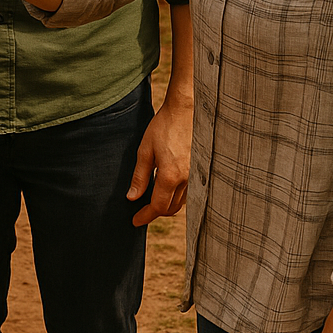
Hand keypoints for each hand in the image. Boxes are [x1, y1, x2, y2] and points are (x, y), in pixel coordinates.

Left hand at [127, 98, 191, 224]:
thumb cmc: (163, 127)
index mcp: (171, 175)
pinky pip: (188, 192)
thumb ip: (139, 176)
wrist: (186, 111)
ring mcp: (196, 176)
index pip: (158, 206)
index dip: (145, 216)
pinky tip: (166, 188)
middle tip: (140, 210)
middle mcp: (187, 179)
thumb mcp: (145, 150)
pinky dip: (176, 196)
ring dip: (166, 204)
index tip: (135, 221)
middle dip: (155, 212)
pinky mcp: (200, 171)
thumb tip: (132, 198)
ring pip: (180, 202)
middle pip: (170, 208)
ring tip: (151, 200)